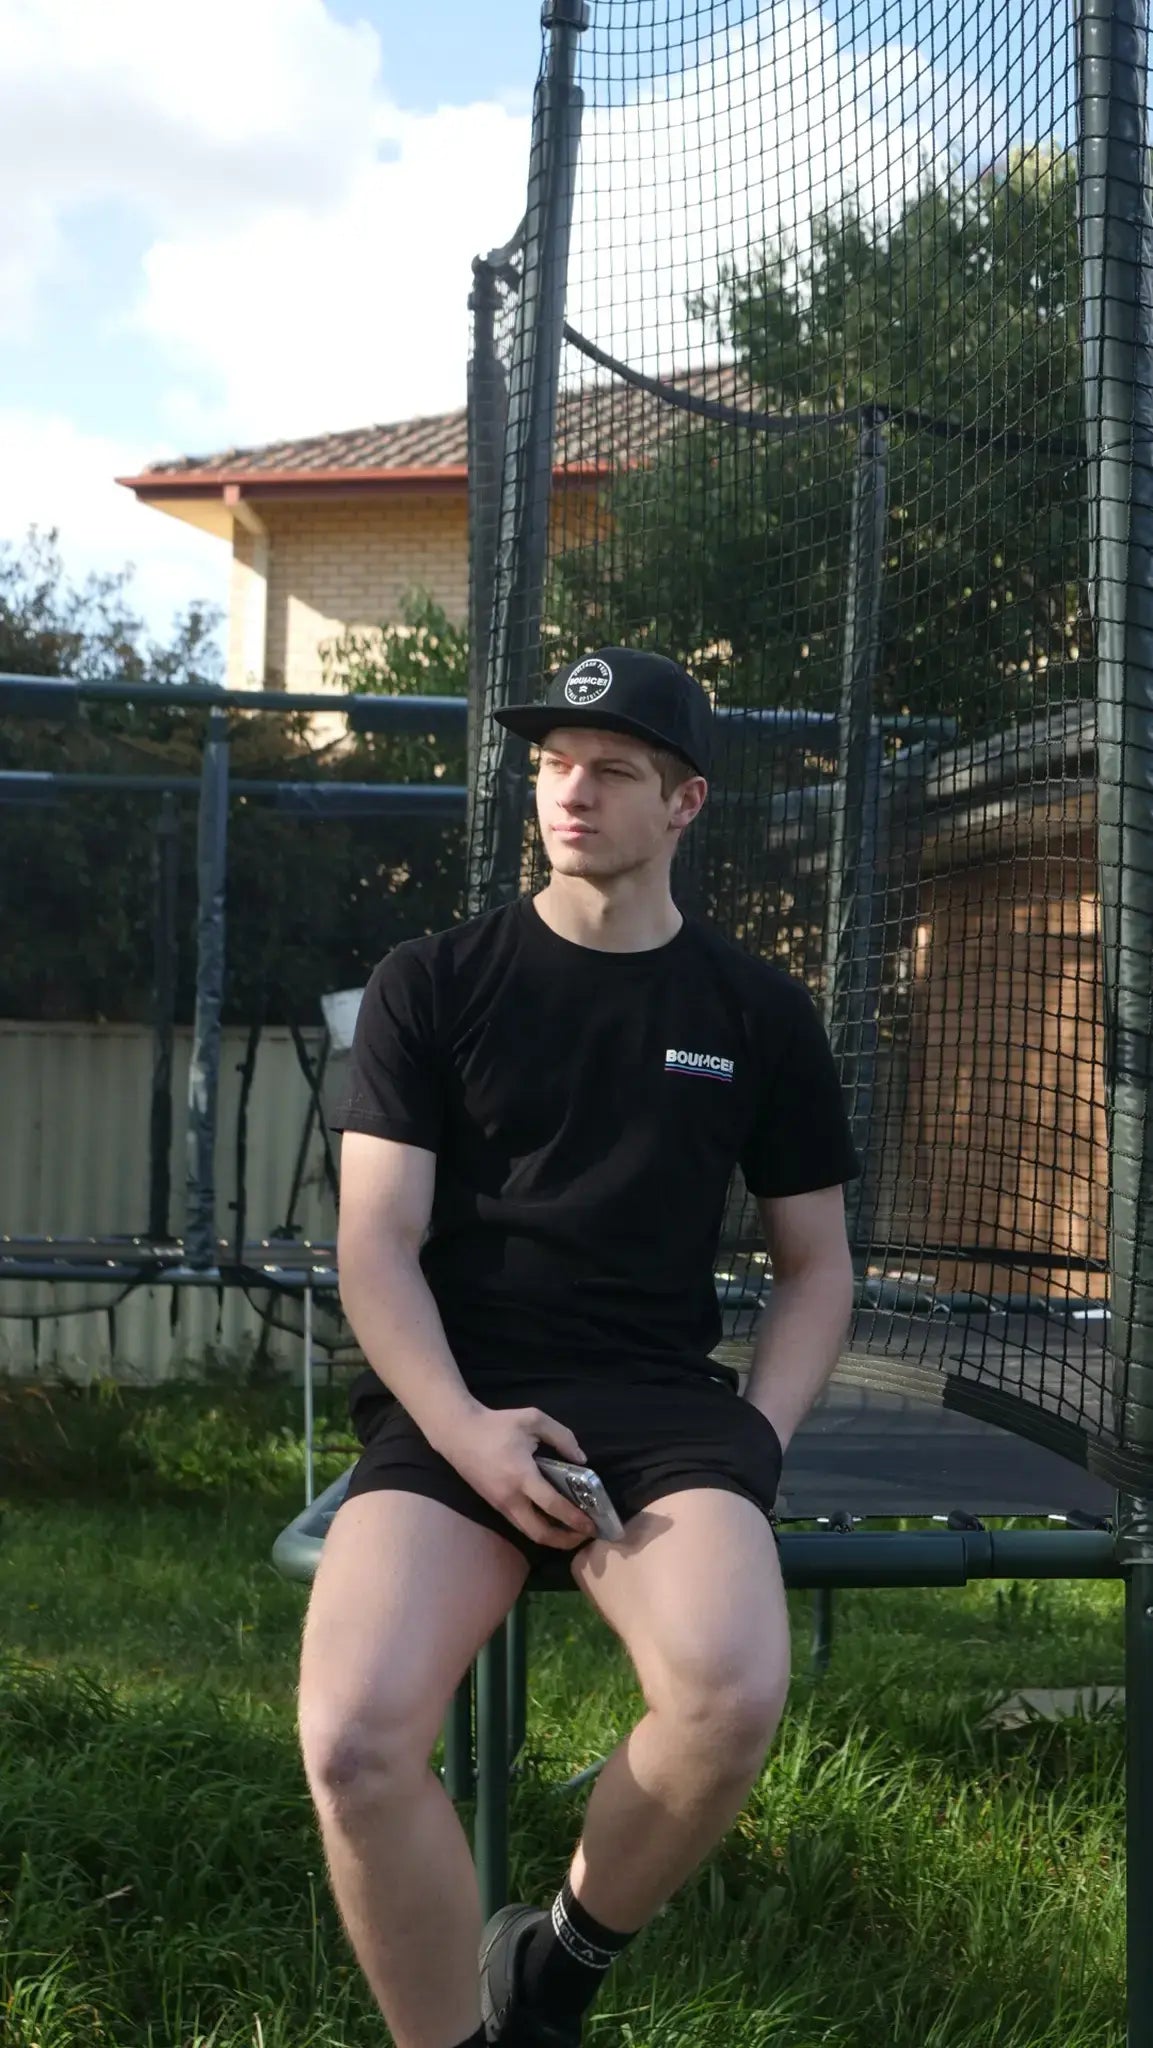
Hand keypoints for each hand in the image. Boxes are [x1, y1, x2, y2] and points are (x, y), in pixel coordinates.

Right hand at [434, 1404, 595, 1549]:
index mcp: (522, 1476)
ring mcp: (500, 1505)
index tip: (593, 1524)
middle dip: (566, 1540)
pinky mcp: (495, 1505)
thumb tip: (580, 1458)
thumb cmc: (496, 1425)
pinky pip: (520, 1524)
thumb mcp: (533, 1419)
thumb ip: (561, 1436)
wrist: (458, 1433)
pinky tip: (552, 1519)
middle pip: (540, 1533)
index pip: (553, 1505)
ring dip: (553, 1537)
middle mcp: (511, 1498)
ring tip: (573, 1531)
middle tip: (585, 1534)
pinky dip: (539, 1528)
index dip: (575, 1519)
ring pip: (529, 1532)